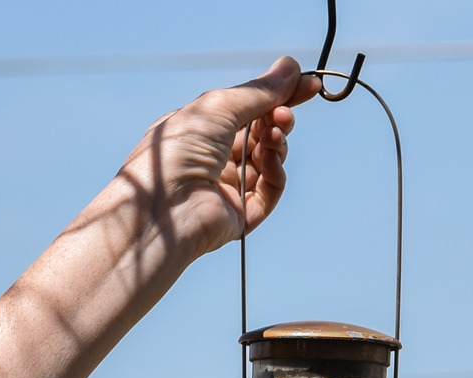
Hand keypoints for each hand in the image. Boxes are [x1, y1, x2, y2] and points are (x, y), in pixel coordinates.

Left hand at [116, 57, 321, 257]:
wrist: (164, 205)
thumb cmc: (177, 150)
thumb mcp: (219, 107)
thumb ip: (260, 91)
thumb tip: (291, 66)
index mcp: (199, 130)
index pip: (246, 109)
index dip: (277, 96)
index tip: (308, 84)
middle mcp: (212, 158)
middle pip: (259, 134)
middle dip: (278, 119)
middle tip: (286, 113)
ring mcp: (226, 188)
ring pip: (268, 161)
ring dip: (276, 143)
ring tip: (275, 134)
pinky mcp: (241, 214)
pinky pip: (269, 191)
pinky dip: (276, 172)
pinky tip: (271, 159)